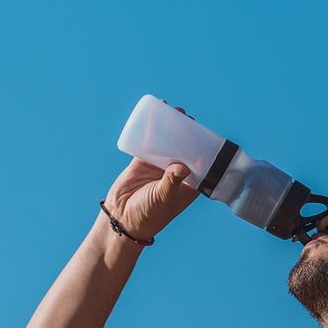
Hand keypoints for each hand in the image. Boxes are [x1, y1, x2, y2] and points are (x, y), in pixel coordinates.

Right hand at [102, 99, 199, 239]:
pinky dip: (152, 129)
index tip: (204, 130)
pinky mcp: (143, 161)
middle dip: (187, 131)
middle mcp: (178, 172)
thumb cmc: (150, 214)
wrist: (122, 217)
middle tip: (186, 116)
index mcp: (190, 182)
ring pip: (169, 141)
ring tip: (172, 110)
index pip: (202, 160)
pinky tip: (154, 115)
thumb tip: (182, 167)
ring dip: (171, 126)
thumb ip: (172, 182)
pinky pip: (150, 142)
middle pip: (186, 147)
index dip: (203, 145)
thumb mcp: (164, 198)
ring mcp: (160, 165)